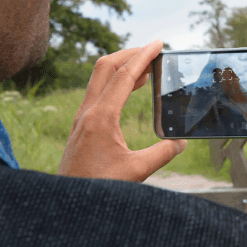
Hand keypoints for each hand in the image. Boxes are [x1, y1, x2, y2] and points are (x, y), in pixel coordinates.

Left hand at [58, 40, 185, 180]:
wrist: (65, 203)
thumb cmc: (98, 187)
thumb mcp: (136, 172)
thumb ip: (162, 154)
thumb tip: (181, 142)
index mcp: (101, 118)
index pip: (124, 76)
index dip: (143, 56)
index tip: (158, 43)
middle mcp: (87, 112)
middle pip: (105, 67)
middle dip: (129, 53)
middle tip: (151, 49)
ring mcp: (81, 117)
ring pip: (99, 78)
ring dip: (121, 66)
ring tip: (145, 66)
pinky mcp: (80, 125)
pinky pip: (98, 92)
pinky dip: (115, 82)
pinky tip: (128, 89)